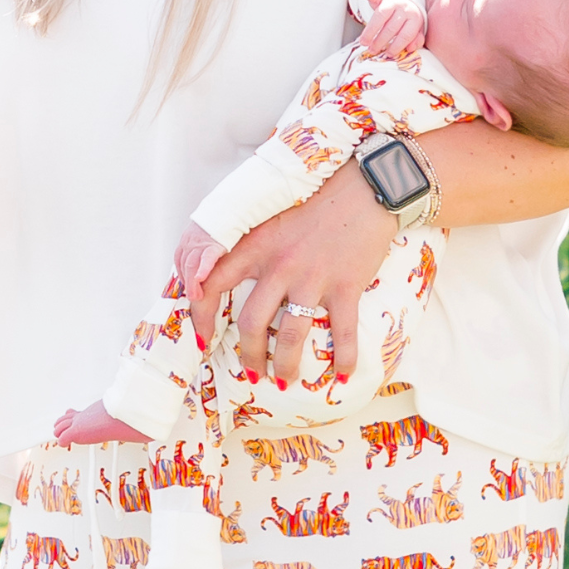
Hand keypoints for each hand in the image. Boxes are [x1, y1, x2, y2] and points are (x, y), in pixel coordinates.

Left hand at [174, 220, 225, 307]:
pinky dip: (203, 269)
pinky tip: (202, 278)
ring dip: (193, 283)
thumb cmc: (224, 220)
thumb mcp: (207, 234)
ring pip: (191, 265)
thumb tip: (206, 262)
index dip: (184, 276)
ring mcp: (201, 242)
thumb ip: (204, 248)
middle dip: (188, 284)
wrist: (233, 205)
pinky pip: (205, 258)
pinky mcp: (214, 243)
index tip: (189, 287)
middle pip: (184, 266)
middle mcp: (191, 241)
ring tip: (197, 296)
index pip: (180, 261)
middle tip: (194, 297)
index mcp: (189, 240)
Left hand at [192, 168, 395, 386]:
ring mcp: (313, 278)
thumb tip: (225, 273)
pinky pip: (342, 333)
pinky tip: (343, 375)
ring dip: (286, 365)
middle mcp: (280, 266)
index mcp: (256, 246)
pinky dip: (344, 358)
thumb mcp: (273, 218)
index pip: (214, 284)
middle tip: (253, 372)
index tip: (203, 339)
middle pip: (252, 323)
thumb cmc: (318, 201)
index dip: (202, 316)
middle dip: (250, 355)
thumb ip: (251, 246)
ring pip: (292, 335)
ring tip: (284, 380)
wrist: (365, 188)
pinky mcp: (346, 286)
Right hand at [353, 0, 424, 61]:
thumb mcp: (415, 30)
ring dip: (371, 30)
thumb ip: (416, 39)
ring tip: (364, 42)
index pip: (406, 34)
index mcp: (415, 18)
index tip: (388, 54)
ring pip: (381, 15)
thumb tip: (411, 48)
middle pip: (391, 27)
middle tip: (372, 50)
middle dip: (381, 41)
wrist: (404, 0)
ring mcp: (393, 0)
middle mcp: (405, 8)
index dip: (397, 46)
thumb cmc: (407, 19)